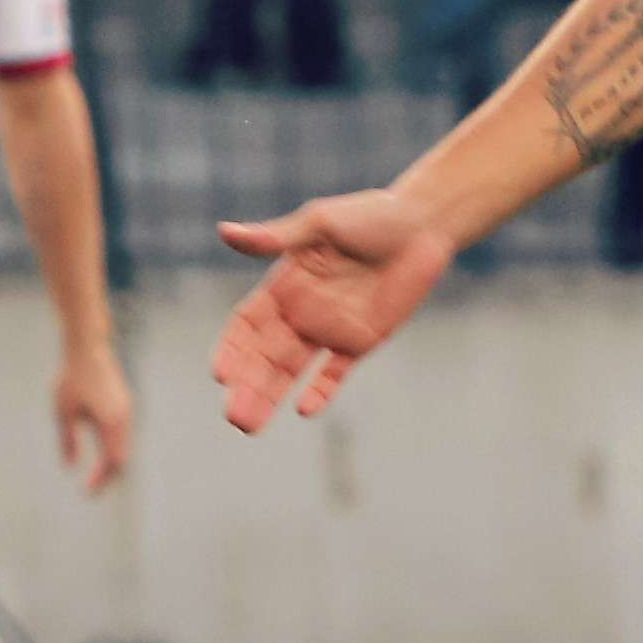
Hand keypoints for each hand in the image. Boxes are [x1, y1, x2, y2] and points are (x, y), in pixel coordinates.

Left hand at [54, 342, 134, 495]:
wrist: (87, 347)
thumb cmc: (72, 377)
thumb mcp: (63, 412)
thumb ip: (68, 441)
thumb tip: (70, 466)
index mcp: (112, 422)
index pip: (113, 462)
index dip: (101, 479)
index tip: (87, 492)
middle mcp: (125, 419)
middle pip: (123, 457)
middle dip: (108, 476)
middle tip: (90, 489)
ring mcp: (127, 411)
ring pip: (125, 446)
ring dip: (112, 462)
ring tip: (96, 475)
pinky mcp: (124, 405)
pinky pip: (123, 435)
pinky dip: (114, 448)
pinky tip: (101, 452)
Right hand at [207, 187, 456, 429]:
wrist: (422, 225)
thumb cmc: (369, 216)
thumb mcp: (320, 224)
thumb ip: (276, 238)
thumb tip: (223, 232)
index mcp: (282, 285)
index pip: (246, 325)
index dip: (232, 349)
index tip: (219, 373)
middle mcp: (299, 312)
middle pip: (263, 357)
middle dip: (246, 386)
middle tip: (233, 416)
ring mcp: (329, 329)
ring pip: (290, 371)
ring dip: (270, 396)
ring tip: (249, 426)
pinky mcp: (361, 341)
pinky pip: (335, 373)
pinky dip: (320, 390)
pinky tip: (305, 409)